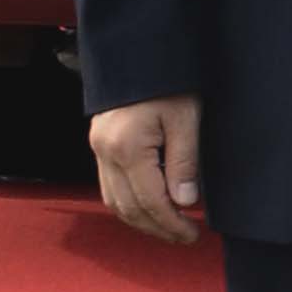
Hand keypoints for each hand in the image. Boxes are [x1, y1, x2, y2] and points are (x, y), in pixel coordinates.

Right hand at [91, 94, 206, 243]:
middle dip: (157, 228)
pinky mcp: (99, 145)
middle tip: (185, 237)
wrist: (140, 55)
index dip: (172, 224)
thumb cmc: (169, 82)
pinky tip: (150, 208)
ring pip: (114, 201)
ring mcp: (98, 149)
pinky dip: (128, 203)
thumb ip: (184, 162)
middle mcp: (106, 152)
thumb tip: (185, 202)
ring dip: (141, 220)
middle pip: (128, 207)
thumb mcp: (186, 118)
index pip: (150, 202)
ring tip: (170, 228)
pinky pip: (109, 186)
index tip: (193, 234)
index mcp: (127, 147)